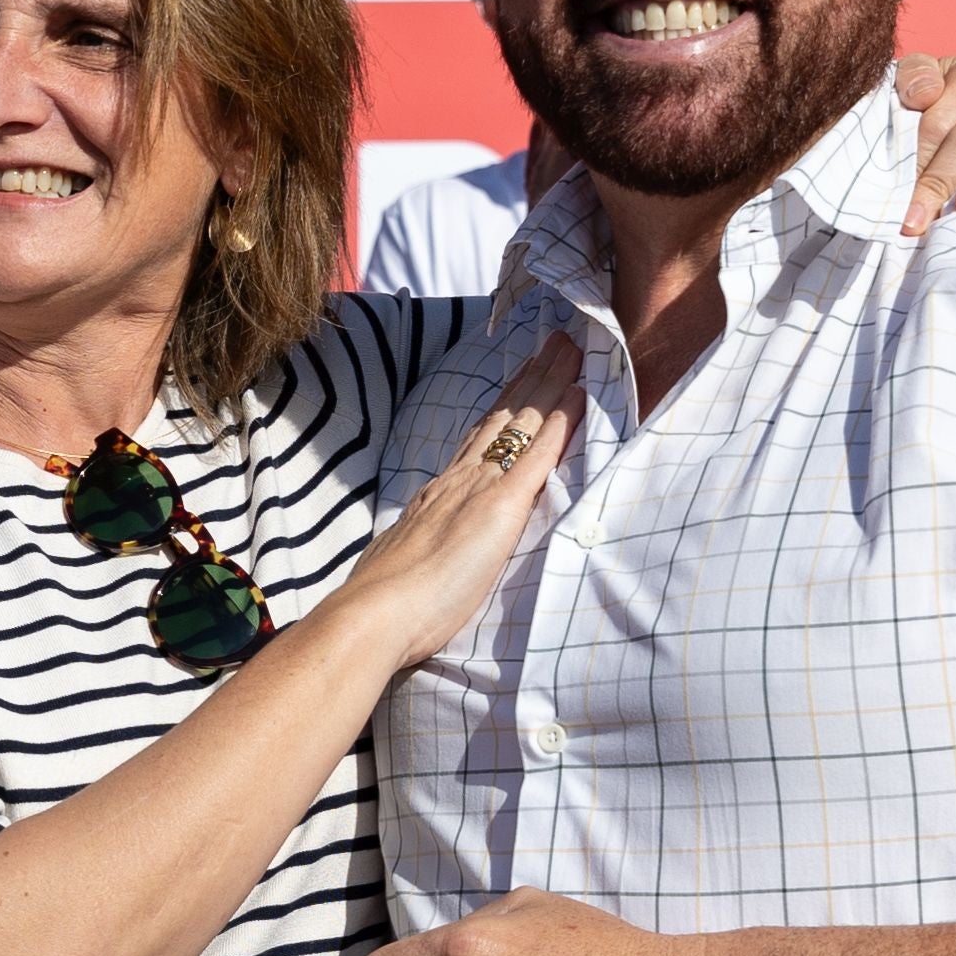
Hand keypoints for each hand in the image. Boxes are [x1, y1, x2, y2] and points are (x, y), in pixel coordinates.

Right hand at [328, 339, 582, 665]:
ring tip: (570, 352)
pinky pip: (537, 454)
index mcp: (438, 494)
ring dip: (548, 383)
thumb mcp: (407, 560)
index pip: (478, 440)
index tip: (521, 379)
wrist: (378, 611)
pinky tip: (578, 397)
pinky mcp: (501, 506)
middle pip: (502, 418)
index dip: (503, 408)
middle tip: (554, 344)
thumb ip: (424, 546)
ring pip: (520, 422)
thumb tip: (426, 551)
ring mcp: (479, 487)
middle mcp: (459, 480)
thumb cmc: (389, 604)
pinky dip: (560, 422)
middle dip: (530, 379)